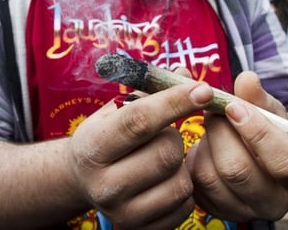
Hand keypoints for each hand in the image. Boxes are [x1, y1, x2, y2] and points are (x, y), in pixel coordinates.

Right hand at [66, 80, 214, 228]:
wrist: (84, 179)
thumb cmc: (107, 135)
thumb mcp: (118, 109)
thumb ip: (151, 91)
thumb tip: (186, 75)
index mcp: (92, 147)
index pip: (139, 121)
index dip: (175, 102)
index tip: (203, 89)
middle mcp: (103, 184)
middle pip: (166, 153)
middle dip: (174, 136)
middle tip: (163, 133)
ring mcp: (122, 213)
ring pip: (180, 182)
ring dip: (182, 164)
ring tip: (162, 157)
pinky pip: (185, 206)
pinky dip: (184, 188)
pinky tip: (166, 178)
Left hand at [186, 72, 287, 221]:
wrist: (268, 169)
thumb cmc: (274, 136)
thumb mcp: (274, 114)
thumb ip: (260, 98)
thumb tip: (246, 79)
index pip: (285, 161)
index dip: (258, 132)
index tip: (234, 106)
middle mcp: (274, 202)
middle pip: (237, 170)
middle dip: (220, 132)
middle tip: (216, 110)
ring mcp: (243, 211)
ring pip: (209, 176)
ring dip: (205, 143)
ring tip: (213, 129)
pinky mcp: (216, 211)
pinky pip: (194, 183)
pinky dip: (193, 158)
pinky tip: (205, 147)